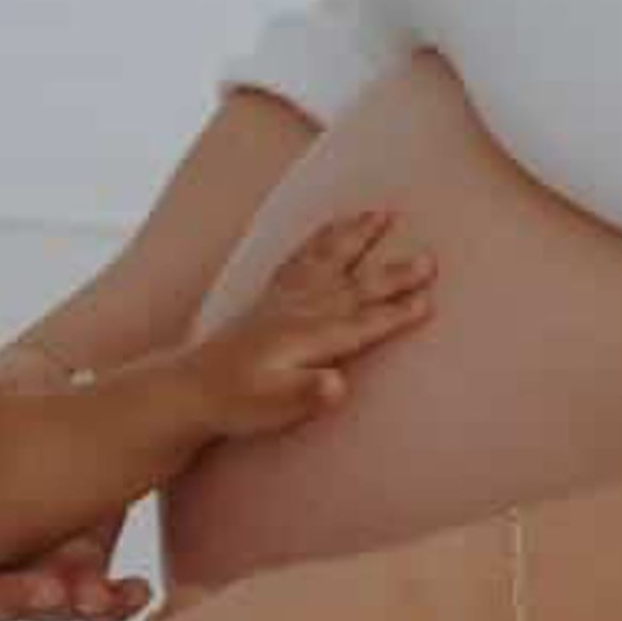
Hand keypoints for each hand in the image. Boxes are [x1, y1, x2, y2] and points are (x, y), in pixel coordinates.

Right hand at [0, 338, 152, 620]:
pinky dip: (111, 603)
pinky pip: (90, 603)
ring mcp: (35, 565)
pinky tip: (137, 590)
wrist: (91, 399)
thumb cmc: (26, 392)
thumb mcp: (2, 383)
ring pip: (43, 607)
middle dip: (12, 600)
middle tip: (48, 592)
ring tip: (100, 594)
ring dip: (69, 606)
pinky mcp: (80, 570)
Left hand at [189, 208, 434, 442]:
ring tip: (382, 212)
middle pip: (355, 287)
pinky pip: (302, 255)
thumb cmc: (237, 402)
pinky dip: (321, 237)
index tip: (429, 300)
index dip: (396, 314)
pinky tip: (333, 226)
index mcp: (306, 338)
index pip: (361, 324)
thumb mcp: (272, 408)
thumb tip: (337, 385)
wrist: (190, 387)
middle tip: (430, 258)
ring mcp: (284, 298)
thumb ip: (306, 395)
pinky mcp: (271, 296)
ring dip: (356, 235)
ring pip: (328, 258)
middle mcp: (298, 310)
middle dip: (394, 273)